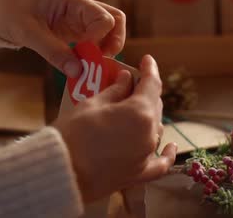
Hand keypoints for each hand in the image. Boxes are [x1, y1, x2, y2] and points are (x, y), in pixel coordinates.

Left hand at [0, 0, 125, 77]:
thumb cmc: (8, 11)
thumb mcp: (27, 32)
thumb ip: (53, 51)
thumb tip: (78, 72)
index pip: (104, 17)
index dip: (99, 39)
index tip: (84, 55)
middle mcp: (80, 5)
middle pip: (115, 19)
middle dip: (113, 42)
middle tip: (99, 62)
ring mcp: (79, 16)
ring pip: (109, 29)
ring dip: (106, 47)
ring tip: (91, 65)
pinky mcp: (74, 28)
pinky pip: (94, 39)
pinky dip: (93, 53)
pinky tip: (82, 66)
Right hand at [53, 55, 176, 202]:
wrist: (62, 172)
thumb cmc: (72, 134)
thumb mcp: (92, 104)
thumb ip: (115, 91)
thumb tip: (126, 79)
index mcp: (139, 112)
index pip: (152, 84)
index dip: (150, 69)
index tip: (147, 60)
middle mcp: (149, 133)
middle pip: (155, 106)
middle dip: (146, 92)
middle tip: (132, 83)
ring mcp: (146, 155)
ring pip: (156, 128)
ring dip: (149, 116)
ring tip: (136, 109)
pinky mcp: (139, 173)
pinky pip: (161, 163)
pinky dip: (167, 153)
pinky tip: (171, 145)